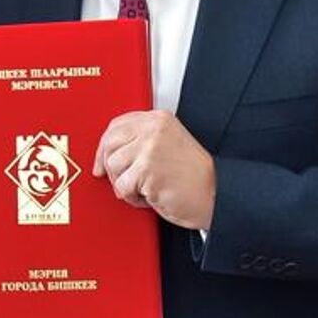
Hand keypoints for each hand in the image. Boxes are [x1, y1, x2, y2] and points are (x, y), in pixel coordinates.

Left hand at [94, 109, 215, 229]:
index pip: (117, 126)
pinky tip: (150, 197)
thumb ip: (142, 141)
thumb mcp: (168, 145)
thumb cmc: (194, 177)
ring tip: (146, 189)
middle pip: (109, 145)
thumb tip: (108, 152)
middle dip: (112, 169)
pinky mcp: (147, 170)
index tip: (101, 162)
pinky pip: (123, 187)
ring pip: (113, 167)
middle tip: (126, 182)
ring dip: (125, 185)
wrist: (216, 195)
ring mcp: (149, 148)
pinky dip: (133, 198)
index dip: (104, 146)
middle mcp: (153, 129)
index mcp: (158, 119)